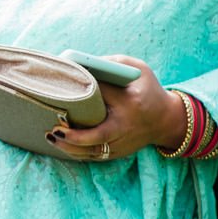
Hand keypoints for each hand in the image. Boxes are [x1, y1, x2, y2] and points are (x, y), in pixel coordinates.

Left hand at [49, 56, 183, 163]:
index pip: (104, 96)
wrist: (167, 120)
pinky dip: (76, 153)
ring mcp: (123, 143)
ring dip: (69, 147)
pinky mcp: (119, 152)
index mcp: (131, 102)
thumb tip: (81, 61)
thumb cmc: (146, 90)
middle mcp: (127, 126)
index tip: (62, 90)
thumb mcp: (137, 70)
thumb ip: (112, 62)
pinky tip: (59, 144)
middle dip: (75, 137)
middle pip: (99, 137)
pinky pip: (94, 157)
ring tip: (50, 136)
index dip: (83, 93)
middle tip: (54, 129)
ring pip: (94, 152)